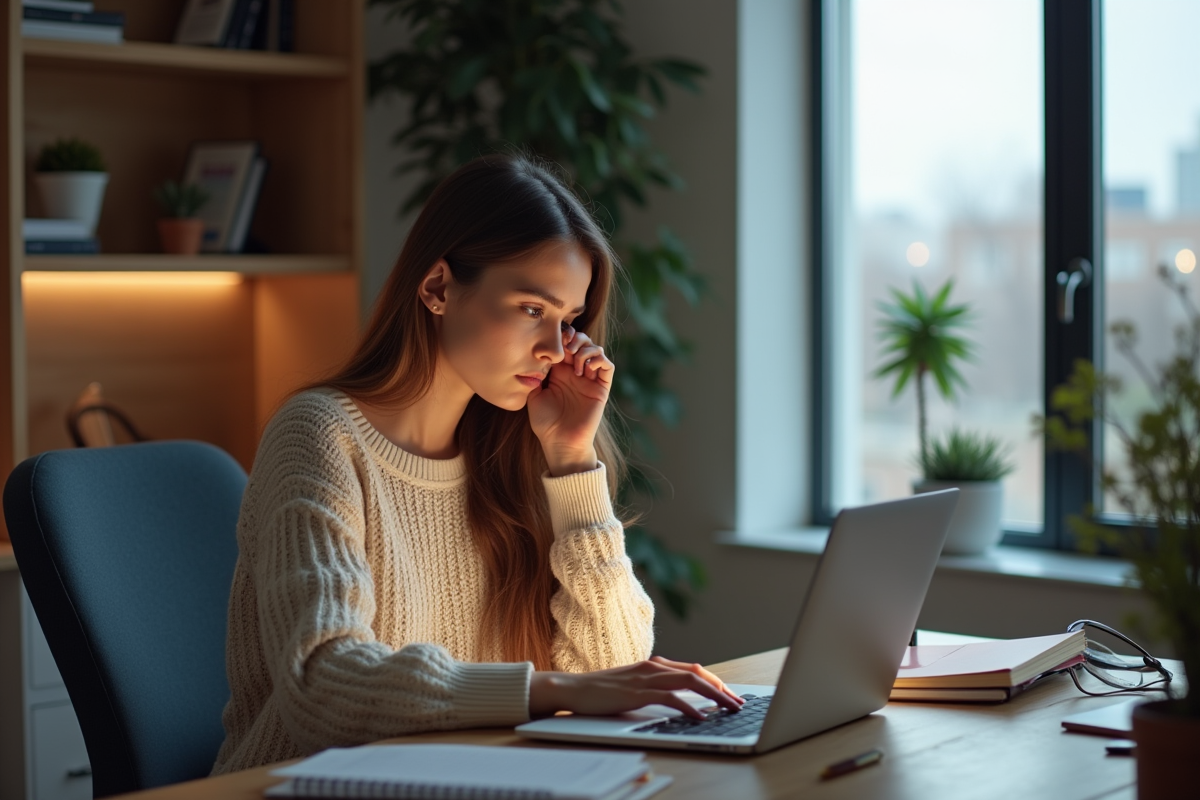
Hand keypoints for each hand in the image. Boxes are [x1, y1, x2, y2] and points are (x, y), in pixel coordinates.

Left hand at [526, 326, 613, 474]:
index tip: (553, 337)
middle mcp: (576, 373)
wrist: (560, 443)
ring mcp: (590, 380)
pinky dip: (599, 359)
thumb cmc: (545, 424)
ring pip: (596, 350)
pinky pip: (607, 366)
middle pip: (582, 342)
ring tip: (574, 361)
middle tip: (565, 346)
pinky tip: (585, 368)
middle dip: (574, 338)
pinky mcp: (601, 388)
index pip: (565, 345)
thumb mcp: (533, 395)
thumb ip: (535, 375)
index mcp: (560, 372)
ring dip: (586, 348)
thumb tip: (533, 355)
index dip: (562, 336)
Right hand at [528, 656, 744, 718]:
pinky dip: (689, 707)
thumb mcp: (634, 686)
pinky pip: (670, 698)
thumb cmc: (602, 691)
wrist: (572, 688)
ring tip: (730, 709)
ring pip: (690, 682)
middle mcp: (654, 666)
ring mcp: (646, 677)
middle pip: (698, 674)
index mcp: (655, 664)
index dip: (716, 682)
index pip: (694, 670)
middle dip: (722, 689)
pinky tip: (700, 717)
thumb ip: (655, 688)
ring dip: (714, 696)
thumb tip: (680, 700)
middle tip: (739, 704)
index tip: (731, 696)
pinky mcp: (637, 692)